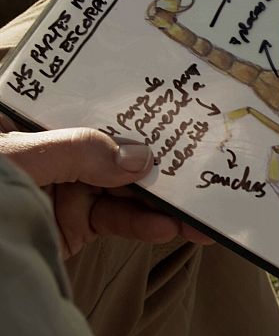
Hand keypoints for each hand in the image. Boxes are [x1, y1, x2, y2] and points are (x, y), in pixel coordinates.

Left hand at [0, 118, 212, 257]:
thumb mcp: (20, 159)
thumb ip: (78, 152)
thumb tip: (139, 157)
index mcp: (36, 122)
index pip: (92, 107)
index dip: (132, 108)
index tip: (172, 113)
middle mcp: (57, 150)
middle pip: (117, 149)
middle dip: (159, 160)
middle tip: (199, 164)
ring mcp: (68, 188)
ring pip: (125, 188)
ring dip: (162, 200)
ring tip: (198, 210)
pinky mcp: (77, 222)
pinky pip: (118, 219)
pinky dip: (143, 225)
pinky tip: (168, 228)